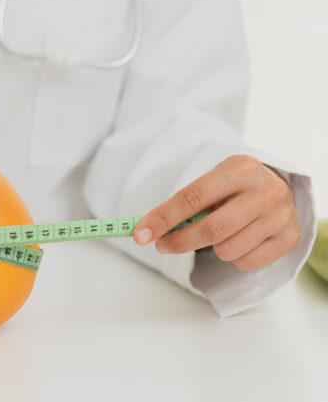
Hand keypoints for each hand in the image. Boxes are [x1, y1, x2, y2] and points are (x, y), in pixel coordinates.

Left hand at [132, 155, 299, 270]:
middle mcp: (267, 190)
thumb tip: (148, 230)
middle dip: (180, 241)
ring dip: (212, 249)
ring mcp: (282, 215)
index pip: (193, 197)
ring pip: (229, 250)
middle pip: (212, 228)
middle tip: (162, 245)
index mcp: (240, 168)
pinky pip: (247, 262)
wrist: (274, 189)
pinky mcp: (290, 238)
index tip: (140, 234)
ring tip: (217, 235)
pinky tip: (240, 241)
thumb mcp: (212, 183)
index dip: (163, 218)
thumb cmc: (232, 188)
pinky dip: (234, 258)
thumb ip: (185, 203)